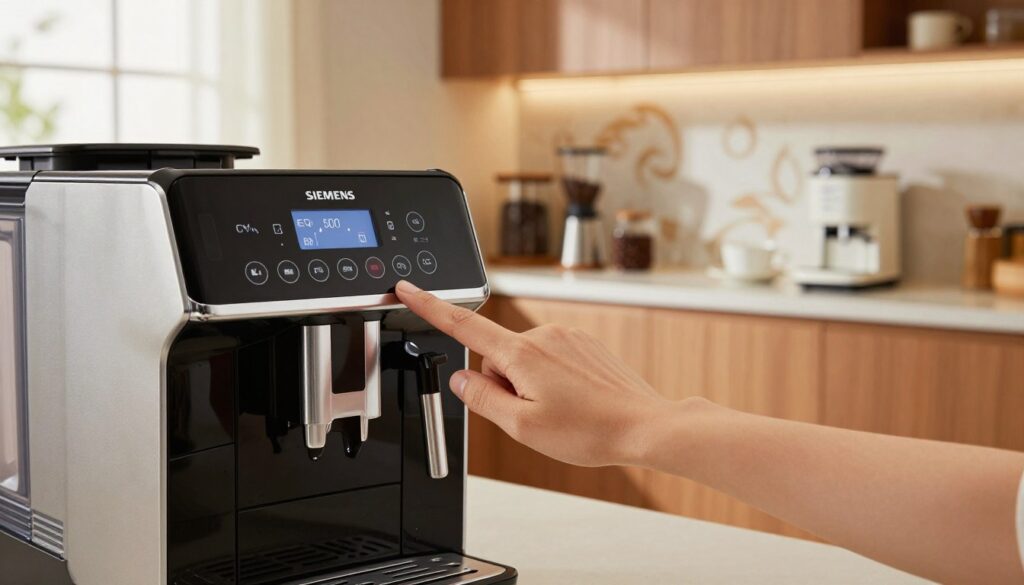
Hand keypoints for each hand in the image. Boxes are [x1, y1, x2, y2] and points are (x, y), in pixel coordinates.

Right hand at [395, 280, 675, 466]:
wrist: (645, 425)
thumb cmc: (589, 430)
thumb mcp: (522, 426)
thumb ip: (483, 399)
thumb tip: (461, 378)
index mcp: (522, 353)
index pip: (464, 325)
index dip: (430, 307)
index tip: (406, 288)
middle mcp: (545, 335)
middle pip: (498, 357)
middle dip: (504, 384)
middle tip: (535, 415)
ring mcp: (568, 336)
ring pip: (526, 361)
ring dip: (530, 384)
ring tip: (562, 412)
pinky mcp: (586, 344)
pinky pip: (552, 360)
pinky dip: (553, 381)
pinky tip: (576, 403)